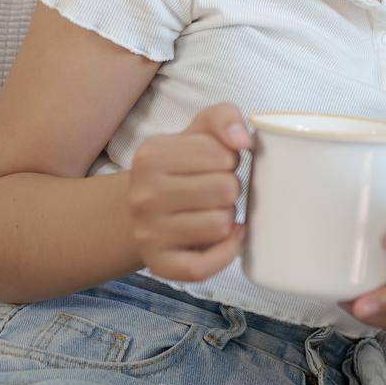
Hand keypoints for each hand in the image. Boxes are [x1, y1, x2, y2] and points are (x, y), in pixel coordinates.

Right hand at [128, 102, 248, 282]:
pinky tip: (227, 236)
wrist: (146, 207)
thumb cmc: (184, 165)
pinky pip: (204, 267)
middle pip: (225, 190)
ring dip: (228, 217)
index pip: (223, 154)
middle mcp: (142, 195)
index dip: (230, 159)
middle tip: (216, 189)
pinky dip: (225, 252)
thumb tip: (243, 140)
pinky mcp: (159, 265)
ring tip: (213, 210)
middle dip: (231, 188)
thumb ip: (224, 117)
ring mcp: (147, 233)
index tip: (216, 163)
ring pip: (221, 225)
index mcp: (150, 155)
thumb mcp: (200, 130)